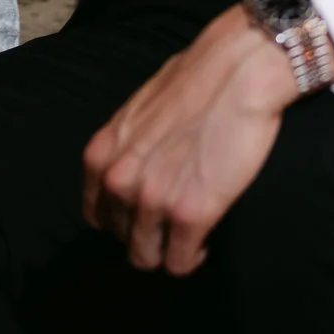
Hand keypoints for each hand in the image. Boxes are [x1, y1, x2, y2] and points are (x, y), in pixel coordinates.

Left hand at [82, 6, 308, 276]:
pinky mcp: (189, 215)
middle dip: (147, 235)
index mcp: (101, 155)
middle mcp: (118, 181)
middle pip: (122, 238)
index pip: (95, 215)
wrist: (238, 71)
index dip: (121, 221)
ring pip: (147, 257)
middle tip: (173, 226)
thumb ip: (127, 146)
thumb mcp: (138, 111)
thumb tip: (133, 167)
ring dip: (168, 252)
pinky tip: (204, 243)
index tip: (144, 218)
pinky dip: (191, 258)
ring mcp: (151, 200)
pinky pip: (179, 262)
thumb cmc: (196, 81)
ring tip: (189, 238)